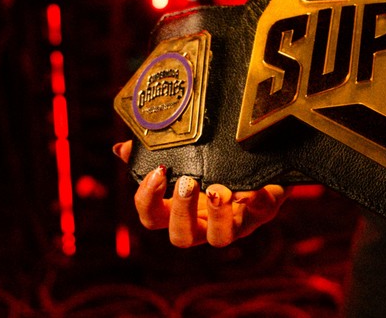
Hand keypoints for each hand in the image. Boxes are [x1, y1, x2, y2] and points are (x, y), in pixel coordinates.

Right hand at [113, 140, 286, 246]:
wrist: (260, 164)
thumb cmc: (214, 167)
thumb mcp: (186, 159)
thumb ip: (155, 154)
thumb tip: (123, 148)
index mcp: (179, 210)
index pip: (152, 217)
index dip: (148, 200)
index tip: (157, 172)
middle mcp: (203, 224)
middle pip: (181, 237)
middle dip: (181, 212)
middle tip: (187, 183)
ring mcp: (233, 222)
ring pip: (220, 237)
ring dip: (217, 215)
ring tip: (217, 190)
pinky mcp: (262, 211)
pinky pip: (260, 211)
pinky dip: (255, 200)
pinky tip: (250, 188)